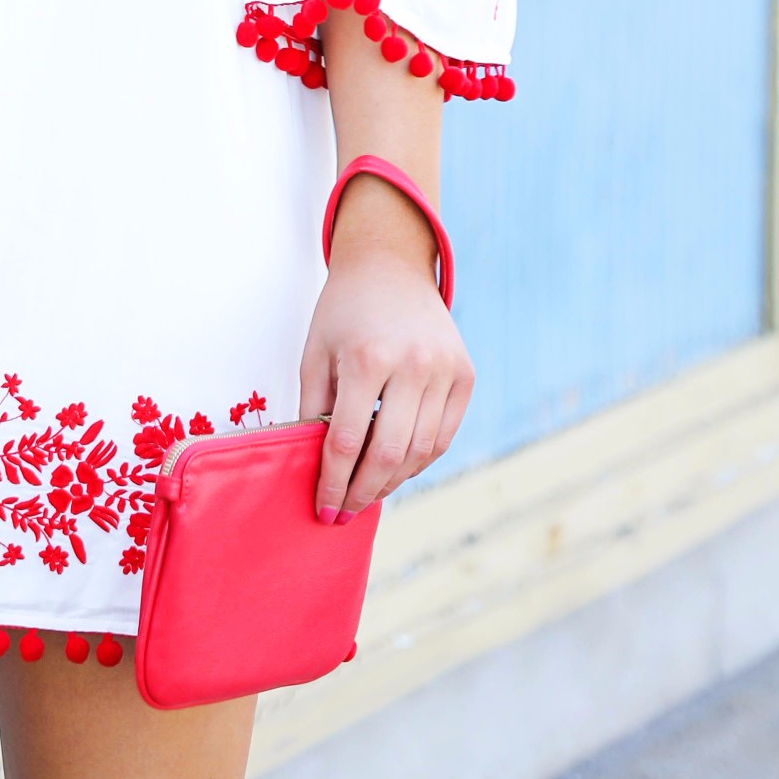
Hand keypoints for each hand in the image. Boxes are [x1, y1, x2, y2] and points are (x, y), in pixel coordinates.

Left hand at [295, 210, 472, 519]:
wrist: (390, 265)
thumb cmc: (344, 311)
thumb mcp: (315, 353)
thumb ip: (313, 410)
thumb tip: (315, 468)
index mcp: (368, 358)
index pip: (349, 440)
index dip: (333, 483)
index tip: (324, 509)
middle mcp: (414, 364)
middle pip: (389, 454)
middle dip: (363, 492)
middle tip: (345, 512)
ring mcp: (446, 370)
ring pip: (422, 451)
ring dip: (392, 482)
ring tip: (367, 494)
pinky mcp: (465, 374)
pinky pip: (444, 435)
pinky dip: (420, 460)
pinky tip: (396, 468)